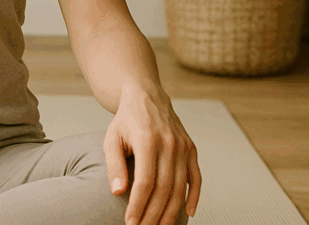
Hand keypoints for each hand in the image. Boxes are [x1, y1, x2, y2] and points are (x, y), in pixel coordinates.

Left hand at [104, 82, 200, 223]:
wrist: (147, 97)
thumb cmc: (126, 120)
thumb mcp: (112, 138)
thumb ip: (114, 164)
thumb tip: (117, 192)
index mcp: (148, 140)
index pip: (145, 182)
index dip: (138, 205)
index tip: (130, 222)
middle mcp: (169, 144)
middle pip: (164, 189)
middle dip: (153, 214)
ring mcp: (183, 147)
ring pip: (180, 187)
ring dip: (170, 211)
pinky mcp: (191, 149)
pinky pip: (196, 177)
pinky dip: (194, 196)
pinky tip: (188, 213)